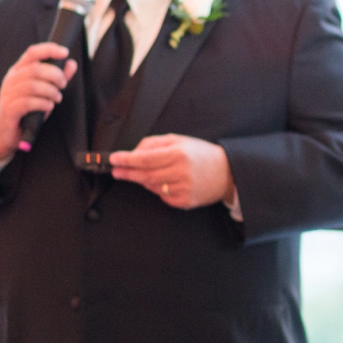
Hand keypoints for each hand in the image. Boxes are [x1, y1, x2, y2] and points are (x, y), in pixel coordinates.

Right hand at [0, 43, 77, 159]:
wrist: (8, 134)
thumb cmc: (27, 110)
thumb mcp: (44, 92)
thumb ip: (57, 77)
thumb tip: (71, 63)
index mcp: (18, 71)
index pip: (32, 53)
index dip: (49, 49)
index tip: (65, 52)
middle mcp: (11, 80)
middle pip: (35, 69)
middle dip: (55, 75)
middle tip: (63, 85)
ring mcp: (8, 94)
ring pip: (32, 85)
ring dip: (51, 91)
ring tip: (57, 98)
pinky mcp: (9, 110)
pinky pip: (28, 102)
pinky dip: (43, 104)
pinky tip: (48, 107)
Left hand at [109, 134, 233, 209]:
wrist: (227, 173)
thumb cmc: (202, 155)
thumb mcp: (180, 141)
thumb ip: (155, 144)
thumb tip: (135, 152)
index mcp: (179, 154)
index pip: (145, 158)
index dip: (127, 159)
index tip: (114, 159)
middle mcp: (181, 171)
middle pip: (145, 174)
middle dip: (128, 172)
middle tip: (116, 171)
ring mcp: (183, 188)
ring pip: (152, 187)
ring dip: (144, 181)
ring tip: (146, 174)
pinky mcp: (185, 201)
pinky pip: (162, 197)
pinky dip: (159, 190)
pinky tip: (166, 183)